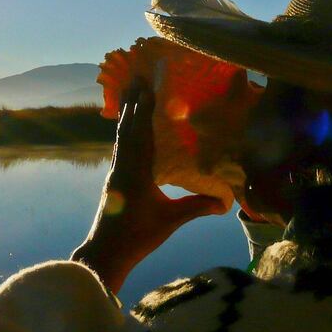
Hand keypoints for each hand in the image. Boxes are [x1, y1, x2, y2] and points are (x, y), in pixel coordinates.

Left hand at [71, 80, 227, 293]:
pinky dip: (123, 131)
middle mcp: (122, 167)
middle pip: (127, 128)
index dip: (145, 111)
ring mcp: (115, 172)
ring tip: (127, 92)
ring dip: (125, 114)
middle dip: (132, 103)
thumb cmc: (137, 236)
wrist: (105, 253)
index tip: (148, 88)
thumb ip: (197, 207)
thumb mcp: (170, 220)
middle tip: (136, 78)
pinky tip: (125, 127)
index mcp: (136, 172)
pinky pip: (119, 147)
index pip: (142, 135)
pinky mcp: (114, 179)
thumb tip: (226, 202)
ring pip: (120, 137)